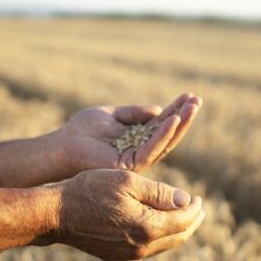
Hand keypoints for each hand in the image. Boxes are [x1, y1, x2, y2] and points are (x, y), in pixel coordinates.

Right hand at [44, 169, 204, 260]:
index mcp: (147, 228)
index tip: (199, 198)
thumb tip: (187, 200)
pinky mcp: (118, 256)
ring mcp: (129, 255)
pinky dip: (161, 236)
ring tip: (184, 216)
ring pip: (165, 245)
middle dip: (192, 222)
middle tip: (199, 209)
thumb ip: (160, 193)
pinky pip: (149, 249)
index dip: (194, 209)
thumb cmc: (91, 190)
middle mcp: (141, 248)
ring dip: (178, 230)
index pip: (183, 220)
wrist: (57, 214)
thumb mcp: (128, 182)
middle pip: (178, 236)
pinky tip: (160, 225)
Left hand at [51, 93, 201, 178]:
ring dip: (180, 124)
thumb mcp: (113, 114)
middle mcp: (140, 150)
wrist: (63, 145)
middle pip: (168, 134)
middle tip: (198, 100)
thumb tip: (159, 110)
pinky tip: (173, 120)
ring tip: (192, 107)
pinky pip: (151, 149)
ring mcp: (137, 159)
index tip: (189, 95)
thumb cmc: (83, 130)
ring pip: (165, 142)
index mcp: (137, 138)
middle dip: (183, 117)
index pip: (161, 123)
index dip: (176, 110)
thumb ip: (135, 112)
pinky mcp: (130, 164)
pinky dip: (163, 134)